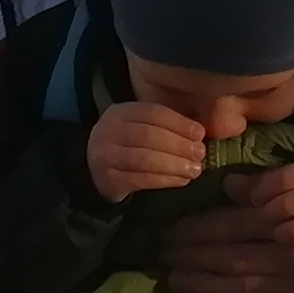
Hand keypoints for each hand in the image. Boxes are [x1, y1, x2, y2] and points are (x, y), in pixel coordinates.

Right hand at [86, 101, 204, 204]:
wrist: (93, 171)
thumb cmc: (127, 146)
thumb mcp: (139, 127)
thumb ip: (165, 127)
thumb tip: (199, 134)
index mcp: (121, 112)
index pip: (153, 113)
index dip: (179, 123)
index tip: (200, 133)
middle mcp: (109, 130)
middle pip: (149, 135)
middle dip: (179, 145)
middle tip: (200, 153)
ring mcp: (105, 156)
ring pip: (145, 159)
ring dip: (174, 164)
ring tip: (195, 169)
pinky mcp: (108, 179)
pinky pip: (141, 179)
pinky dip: (165, 180)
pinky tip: (181, 180)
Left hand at [157, 199, 293, 292]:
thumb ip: (271, 188)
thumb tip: (230, 185)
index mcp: (282, 227)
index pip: (230, 227)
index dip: (197, 228)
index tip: (168, 229)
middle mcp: (280, 260)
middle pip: (227, 256)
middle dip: (191, 254)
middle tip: (160, 252)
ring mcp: (289, 291)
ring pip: (237, 287)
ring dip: (202, 284)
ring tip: (172, 278)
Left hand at [231, 155, 293, 263]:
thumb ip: (270, 178)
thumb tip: (228, 183)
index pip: (280, 179)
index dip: (259, 192)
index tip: (253, 200)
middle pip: (282, 207)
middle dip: (265, 216)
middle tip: (256, 222)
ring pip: (291, 232)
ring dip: (279, 235)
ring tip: (277, 235)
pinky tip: (293, 249)